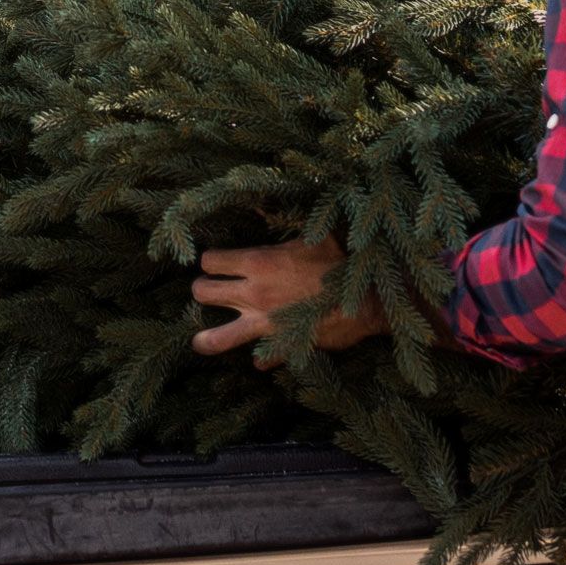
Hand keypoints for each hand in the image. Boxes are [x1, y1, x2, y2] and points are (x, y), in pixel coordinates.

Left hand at [190, 239, 381, 366]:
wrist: (366, 298)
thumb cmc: (339, 261)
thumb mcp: (309, 236)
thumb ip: (284, 228)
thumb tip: (268, 204)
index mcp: (258, 262)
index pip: (210, 261)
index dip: (211, 262)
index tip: (218, 264)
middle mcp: (253, 293)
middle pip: (202, 292)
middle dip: (203, 290)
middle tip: (212, 291)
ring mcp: (264, 322)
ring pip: (216, 337)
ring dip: (206, 338)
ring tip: (200, 340)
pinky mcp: (281, 346)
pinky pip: (259, 360)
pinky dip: (261, 358)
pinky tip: (262, 358)